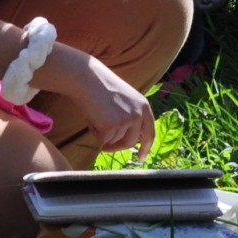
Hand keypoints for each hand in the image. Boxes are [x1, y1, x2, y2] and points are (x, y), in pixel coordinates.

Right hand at [39, 45, 155, 160]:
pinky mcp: (112, 127)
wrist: (88, 78)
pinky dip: (95, 133)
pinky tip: (91, 118)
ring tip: (96, 116)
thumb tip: (130, 141)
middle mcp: (138, 115)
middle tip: (106, 146)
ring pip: (114, 141)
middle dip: (117, 146)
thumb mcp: (126, 100)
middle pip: (130, 142)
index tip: (142, 158)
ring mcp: (126, 121)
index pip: (149, 133)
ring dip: (103, 134)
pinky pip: (102, 140)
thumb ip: (131, 117)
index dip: (146, 147)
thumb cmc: (102, 88)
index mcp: (144, 107)